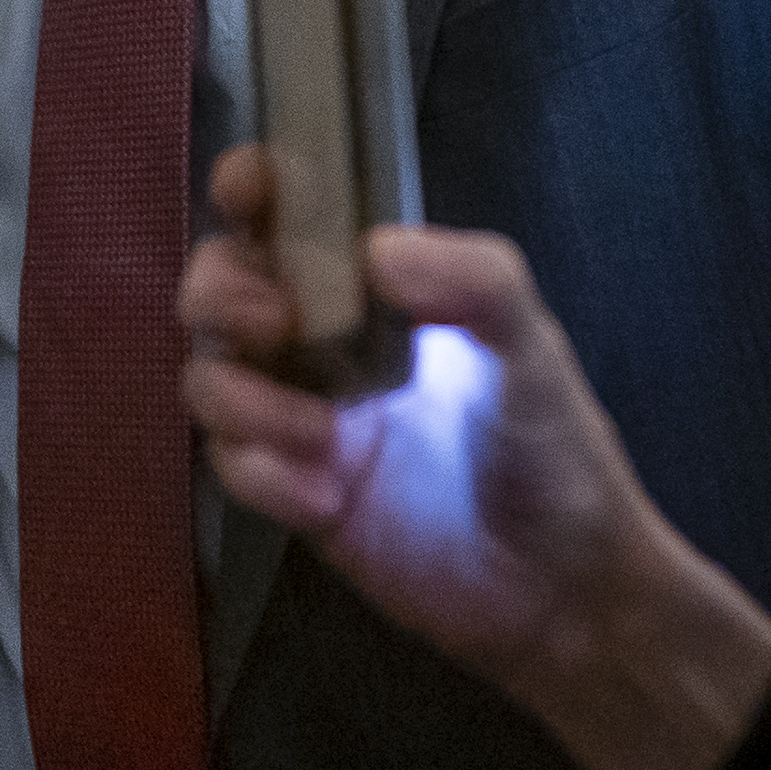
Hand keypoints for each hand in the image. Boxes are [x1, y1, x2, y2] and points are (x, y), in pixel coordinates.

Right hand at [181, 153, 770, 769]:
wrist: (560, 582)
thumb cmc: (552, 441)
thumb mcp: (529, 343)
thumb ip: (473, 279)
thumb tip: (376, 248)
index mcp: (377, 286)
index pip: (289, 214)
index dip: (251, 187)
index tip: (248, 187)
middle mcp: (326, 341)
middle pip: (219, 287)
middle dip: (221, 291)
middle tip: (275, 322)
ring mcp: (304, 417)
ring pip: (210, 376)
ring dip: (238, 393)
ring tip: (317, 431)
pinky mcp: (296, 495)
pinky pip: (232, 465)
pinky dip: (260, 471)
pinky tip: (324, 494)